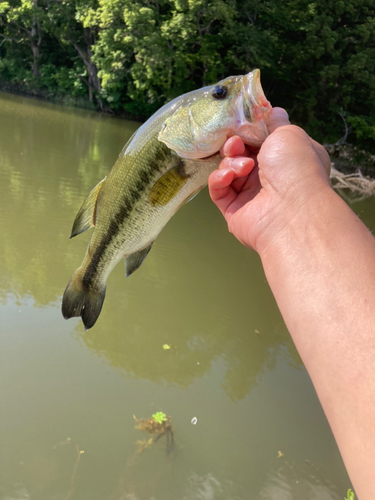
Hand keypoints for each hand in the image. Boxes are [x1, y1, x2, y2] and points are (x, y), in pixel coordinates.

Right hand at [208, 108, 330, 253]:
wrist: (291, 210)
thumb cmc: (296, 168)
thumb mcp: (288, 134)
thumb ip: (275, 122)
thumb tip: (273, 110)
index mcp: (286, 159)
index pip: (261, 141)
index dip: (249, 131)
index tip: (242, 124)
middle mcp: (270, 177)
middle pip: (241, 153)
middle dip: (236, 145)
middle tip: (238, 145)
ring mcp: (251, 195)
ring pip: (228, 169)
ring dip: (231, 162)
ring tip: (244, 168)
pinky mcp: (234, 209)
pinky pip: (218, 189)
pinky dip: (219, 179)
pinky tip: (229, 177)